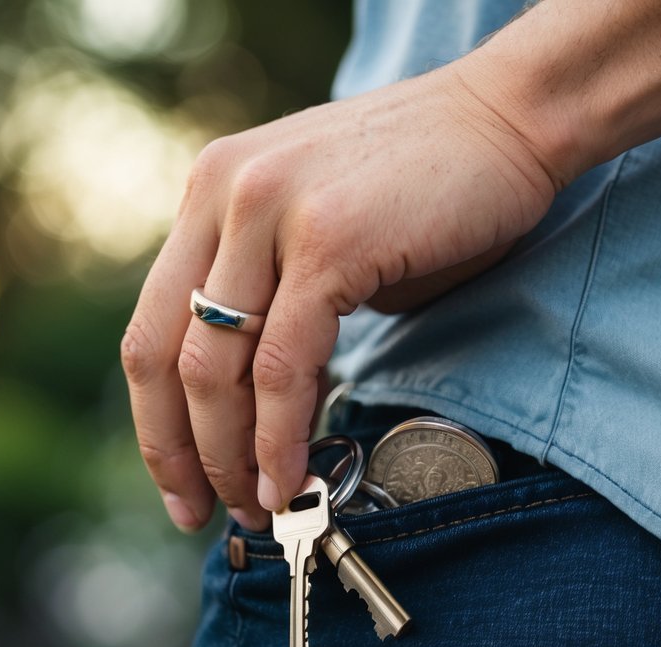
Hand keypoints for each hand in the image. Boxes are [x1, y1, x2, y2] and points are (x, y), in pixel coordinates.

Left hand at [121, 62, 557, 531]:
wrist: (509, 119)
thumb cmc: (426, 188)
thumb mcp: (319, 236)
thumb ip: (274, 307)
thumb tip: (257, 420)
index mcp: (212, 192)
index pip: (151, 329)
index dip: (155, 422)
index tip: (177, 481)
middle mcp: (224, 193)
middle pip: (162, 355)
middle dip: (179, 453)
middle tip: (205, 512)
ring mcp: (270, 211)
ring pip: (215, 368)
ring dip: (228, 456)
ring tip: (256, 505)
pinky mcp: (328, 240)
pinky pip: (282, 366)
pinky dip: (277, 436)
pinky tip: (287, 476)